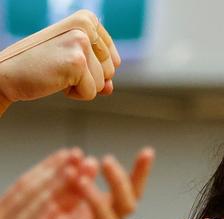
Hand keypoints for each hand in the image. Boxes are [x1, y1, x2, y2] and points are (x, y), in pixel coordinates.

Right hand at [0, 10, 120, 114]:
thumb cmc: (40, 66)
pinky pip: (91, 93)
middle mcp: (86, 26)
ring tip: (57, 72)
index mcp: (87, 20)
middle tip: (60, 67)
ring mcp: (82, 42)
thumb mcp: (73, 63)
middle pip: (110, 71)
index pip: (113, 60)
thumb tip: (110, 87)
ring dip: (80, 86)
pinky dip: (74, 94)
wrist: (7, 74)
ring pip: (103, 84)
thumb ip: (97, 71)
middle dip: (88, 79)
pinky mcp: (77, 61)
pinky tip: (55, 80)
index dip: (93, 69)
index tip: (68, 60)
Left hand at [1, 147, 153, 218]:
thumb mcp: (62, 211)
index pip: (127, 192)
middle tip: (106, 160)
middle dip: (119, 182)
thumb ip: (76, 189)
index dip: (139, 174)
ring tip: (81, 182)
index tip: (148, 151)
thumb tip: (86, 158)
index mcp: (99, 215)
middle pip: (126, 205)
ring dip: (97, 201)